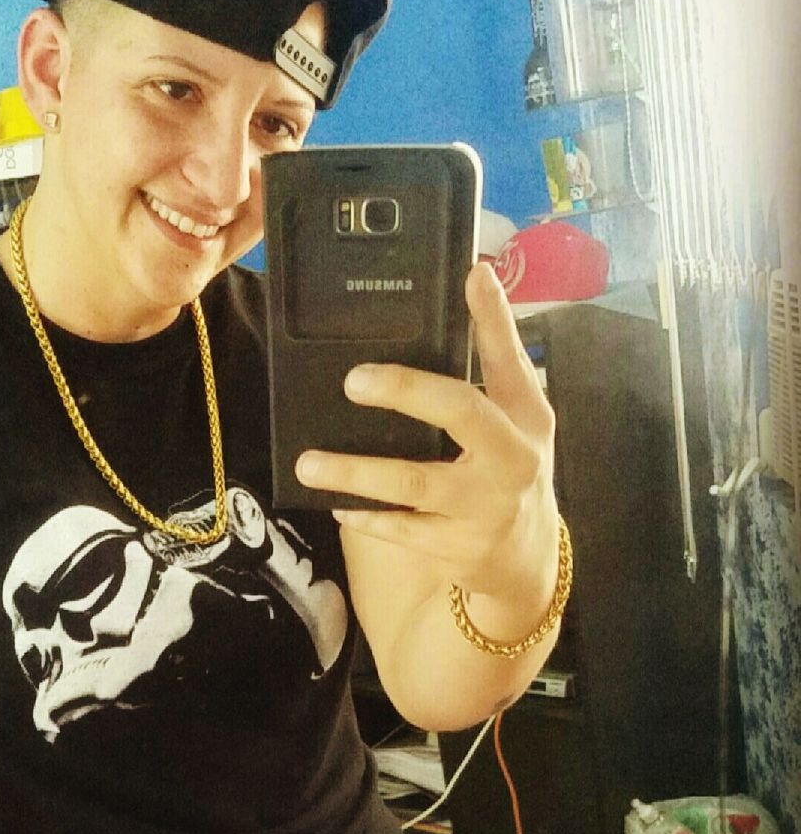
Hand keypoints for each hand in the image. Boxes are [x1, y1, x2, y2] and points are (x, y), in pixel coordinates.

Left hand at [295, 262, 557, 606]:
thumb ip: (494, 355)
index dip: (494, 317)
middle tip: (353, 381)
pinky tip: (337, 504)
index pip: (509, 358)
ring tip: (308, 464)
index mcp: (525, 417)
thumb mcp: (515, 417)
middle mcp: (512, 458)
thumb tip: (476, 276)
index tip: (473, 275)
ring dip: (355, 472)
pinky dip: (365, 515)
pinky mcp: (457, 546)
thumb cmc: (508, 468)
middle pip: (460, 412)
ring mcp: (485, 505)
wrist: (524, 558)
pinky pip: (401, 529)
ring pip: (414, 482)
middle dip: (406, 391)